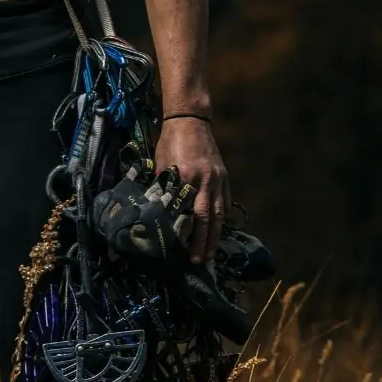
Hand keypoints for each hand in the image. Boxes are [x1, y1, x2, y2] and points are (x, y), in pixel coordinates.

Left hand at [154, 118, 228, 264]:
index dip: (188, 235)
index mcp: (187, 178)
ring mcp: (218, 179)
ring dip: (215, 235)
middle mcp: (206, 181)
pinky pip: (225, 202)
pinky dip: (222, 218)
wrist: (190, 120)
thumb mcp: (160, 165)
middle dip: (204, 242)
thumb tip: (156, 212)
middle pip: (207, 218)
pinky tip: (217, 231)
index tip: (184, 252)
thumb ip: (162, 188)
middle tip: (199, 261)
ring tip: (210, 253)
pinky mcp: (224, 176)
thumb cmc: (170, 142)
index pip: (189, 214)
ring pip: (220, 213)